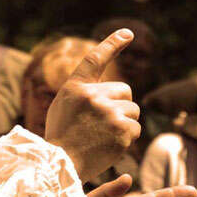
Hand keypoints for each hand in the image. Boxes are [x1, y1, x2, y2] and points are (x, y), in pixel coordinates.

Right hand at [45, 29, 140, 180]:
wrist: (61, 164)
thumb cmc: (62, 133)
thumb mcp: (66, 104)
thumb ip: (87, 92)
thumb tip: (119, 91)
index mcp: (76, 86)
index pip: (95, 58)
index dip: (112, 43)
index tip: (128, 33)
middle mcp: (93, 95)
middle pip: (125, 91)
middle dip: (120, 104)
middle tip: (103, 121)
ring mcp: (108, 113)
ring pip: (132, 110)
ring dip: (124, 121)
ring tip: (103, 134)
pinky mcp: (121, 131)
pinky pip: (135, 128)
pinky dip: (127, 137)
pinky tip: (110, 144)